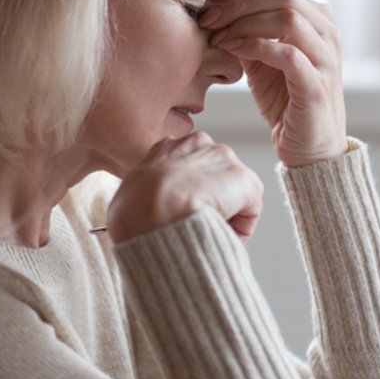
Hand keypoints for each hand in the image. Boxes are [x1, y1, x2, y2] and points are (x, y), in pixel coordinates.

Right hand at [107, 132, 263, 244]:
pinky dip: (241, 226)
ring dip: (226, 212)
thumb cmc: (133, 212)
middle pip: (214, 176)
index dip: (188, 195)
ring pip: (233, 191)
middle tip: (199, 225)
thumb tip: (146, 214)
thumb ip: (145, 196)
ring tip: (208, 231)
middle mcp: (198, 144)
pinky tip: (223, 234)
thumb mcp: (129, 196)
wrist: (151, 213)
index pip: (187, 168)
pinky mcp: (243, 179)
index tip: (184, 214)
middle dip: (211, 200)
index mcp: (166, 147)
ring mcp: (222, 159)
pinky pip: (250, 209)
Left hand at [198, 0, 347, 166]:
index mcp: (318, 21)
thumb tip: (216, 11)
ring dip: (245, 23)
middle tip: (209, 18)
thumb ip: (247, 34)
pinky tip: (232, 50)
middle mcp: (328, 34)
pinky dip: (255, 47)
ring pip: (289, 18)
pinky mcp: (317, 86)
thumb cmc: (285, 101)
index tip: (209, 8)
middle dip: (240, 3)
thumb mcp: (261, 60)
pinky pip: (288, 54)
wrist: (308, 147)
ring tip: (218, 36)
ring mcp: (326, 58)